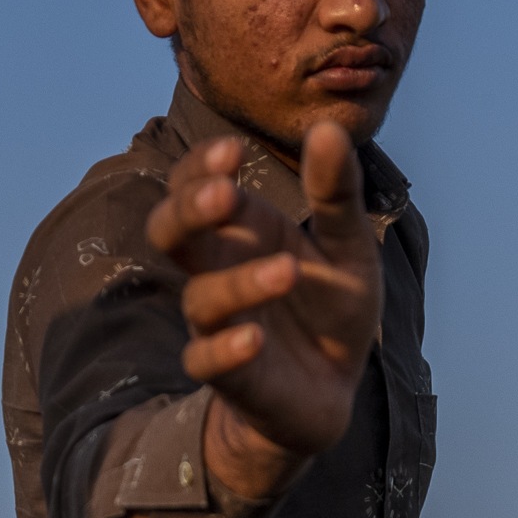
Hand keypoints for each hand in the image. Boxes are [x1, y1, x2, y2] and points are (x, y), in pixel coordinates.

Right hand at [144, 122, 382, 503]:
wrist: (334, 390)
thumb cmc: (330, 310)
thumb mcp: (349, 247)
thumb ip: (337, 193)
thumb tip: (326, 127)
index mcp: (241, 233)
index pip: (194, 185)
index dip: (202, 166)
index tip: (235, 151)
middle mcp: (218, 273)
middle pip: (168, 233)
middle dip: (188, 211)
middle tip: (226, 194)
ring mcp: (219, 325)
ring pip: (199, 298)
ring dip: (237, 284)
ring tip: (287, 272)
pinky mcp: (231, 377)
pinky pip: (206, 362)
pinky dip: (225, 349)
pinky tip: (255, 339)